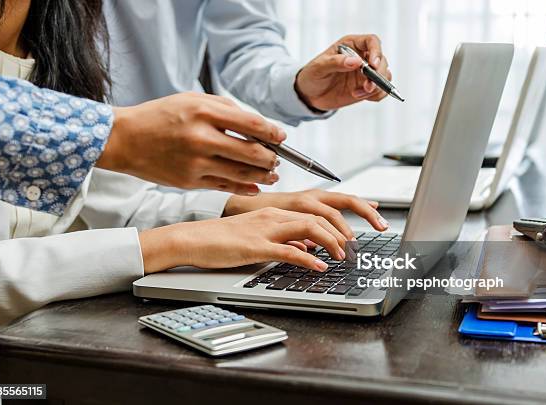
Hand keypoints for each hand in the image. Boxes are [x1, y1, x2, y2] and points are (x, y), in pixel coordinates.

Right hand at [96, 93, 283, 194]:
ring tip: (272, 174)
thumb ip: (225, 109)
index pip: (251, 125)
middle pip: (251, 153)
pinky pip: (225, 186)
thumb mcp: (192, 99)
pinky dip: (244, 188)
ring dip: (262, 176)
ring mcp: (195, 163)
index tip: (281, 137)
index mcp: (203, 112)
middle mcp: (201, 138)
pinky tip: (255, 187)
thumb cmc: (160, 116)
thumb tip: (256, 125)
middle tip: (276, 158)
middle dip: (271, 158)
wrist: (124, 139)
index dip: (273, 133)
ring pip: (241, 174)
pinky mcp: (189, 181)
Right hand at [138, 208, 351, 273]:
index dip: (336, 224)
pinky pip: (289, 251)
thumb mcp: (256, 236)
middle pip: (317, 218)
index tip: (349, 236)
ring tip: (342, 256)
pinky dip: (308, 259)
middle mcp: (273, 217)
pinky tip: (319, 267)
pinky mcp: (256, 246)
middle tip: (353, 248)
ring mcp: (265, 230)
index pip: (314, 213)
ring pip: (309, 229)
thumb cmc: (219, 239)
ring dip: (331, 242)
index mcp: (273, 213)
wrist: (192, 238)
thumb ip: (281, 240)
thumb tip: (303, 249)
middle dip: (340, 232)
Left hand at [295, 34, 391, 110]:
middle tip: (367, 86)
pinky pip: (381, 91)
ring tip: (359, 94)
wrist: (310, 95)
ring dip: (377, 87)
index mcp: (351, 46)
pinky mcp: (366, 88)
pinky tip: (360, 96)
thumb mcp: (319, 68)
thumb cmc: (312, 76)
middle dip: (378, 74)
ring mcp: (366, 74)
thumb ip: (336, 63)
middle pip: (382, 60)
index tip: (373, 65)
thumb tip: (356, 62)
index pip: (372, 41)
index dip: (376, 51)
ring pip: (384, 76)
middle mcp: (362, 57)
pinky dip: (376, 96)